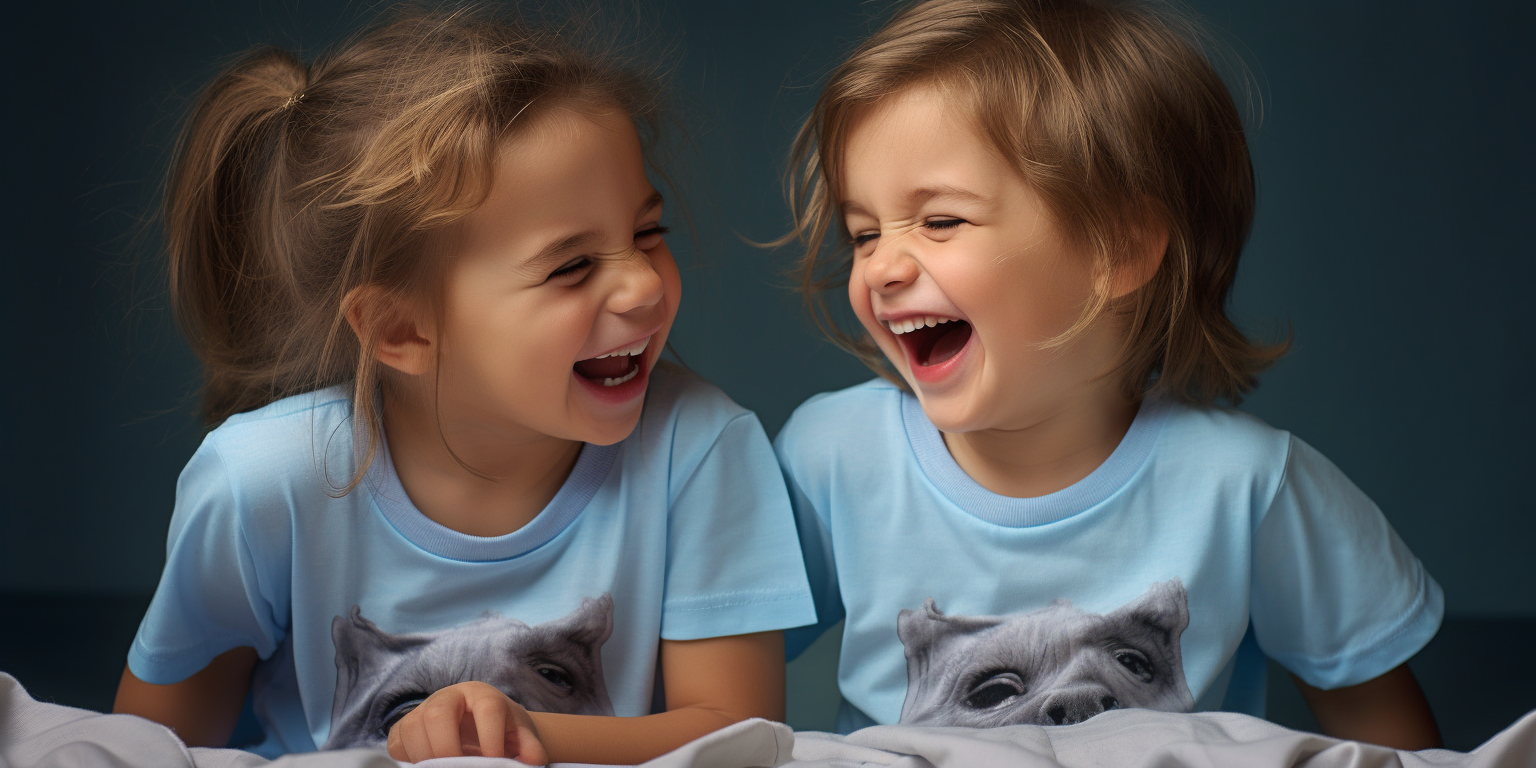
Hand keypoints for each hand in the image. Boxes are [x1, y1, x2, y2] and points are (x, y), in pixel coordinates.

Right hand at [385, 681, 547, 763]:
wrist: (479, 724)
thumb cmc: (499, 728)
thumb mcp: (519, 734)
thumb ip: (529, 745)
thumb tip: (535, 760)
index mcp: (482, 694)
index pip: (487, 708)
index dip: (492, 737)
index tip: (496, 759)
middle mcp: (449, 697)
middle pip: (438, 713)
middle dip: (448, 747)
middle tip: (460, 766)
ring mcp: (422, 710)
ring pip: (412, 728)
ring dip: (427, 757)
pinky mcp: (404, 727)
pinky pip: (397, 742)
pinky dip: (409, 758)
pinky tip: (427, 766)